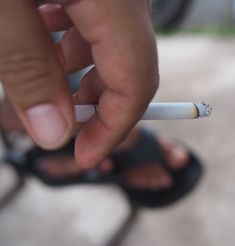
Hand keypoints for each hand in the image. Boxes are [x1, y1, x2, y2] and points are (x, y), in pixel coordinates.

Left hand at [0, 0, 158, 167]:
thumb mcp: (1, 9)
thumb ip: (28, 68)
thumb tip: (53, 133)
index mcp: (115, 2)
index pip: (135, 81)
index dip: (114, 128)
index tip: (85, 155)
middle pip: (131, 69)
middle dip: (96, 105)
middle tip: (59, 124)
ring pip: (115, 47)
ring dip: (80, 74)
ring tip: (43, 81)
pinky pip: (101, 24)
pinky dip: (74, 44)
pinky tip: (43, 39)